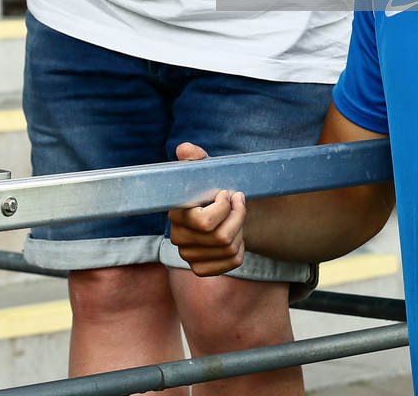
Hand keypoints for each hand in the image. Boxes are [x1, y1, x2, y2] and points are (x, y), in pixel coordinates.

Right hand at [168, 143, 247, 276]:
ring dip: (240, 229)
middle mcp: (178, 238)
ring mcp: (188, 257)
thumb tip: (184, 149)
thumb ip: (196, 158)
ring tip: (236, 217)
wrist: (225, 212)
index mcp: (176, 214)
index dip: (224, 208)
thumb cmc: (214, 188)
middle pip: (221, 237)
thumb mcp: (207, 170)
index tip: (228, 193)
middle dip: (237, 217)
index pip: (205, 222)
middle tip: (238, 201)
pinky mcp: (201, 269)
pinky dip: (240, 247)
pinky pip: (232, 262)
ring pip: (228, 249)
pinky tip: (235, 235)